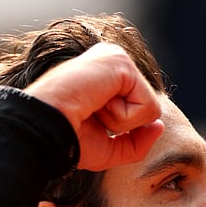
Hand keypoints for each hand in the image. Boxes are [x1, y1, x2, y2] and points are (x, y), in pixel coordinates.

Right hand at [24, 43, 164, 171]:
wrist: (45, 130)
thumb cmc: (68, 140)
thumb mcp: (107, 148)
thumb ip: (136, 141)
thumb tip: (160, 126)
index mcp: (105, 74)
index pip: (138, 108)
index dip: (121, 127)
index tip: (88, 120)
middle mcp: (113, 60)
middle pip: (147, 108)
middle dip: (122, 125)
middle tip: (90, 116)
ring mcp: (117, 58)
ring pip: (150, 108)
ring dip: (121, 122)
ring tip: (93, 110)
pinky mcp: (122, 64)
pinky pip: (148, 106)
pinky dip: (123, 118)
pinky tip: (97, 106)